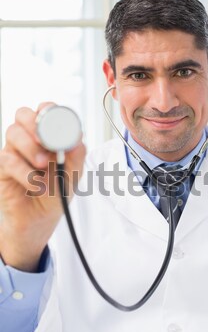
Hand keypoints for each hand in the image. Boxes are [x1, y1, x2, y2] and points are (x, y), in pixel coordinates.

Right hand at [0, 103, 85, 270]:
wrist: (39, 221)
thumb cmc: (56, 194)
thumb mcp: (73, 176)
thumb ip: (76, 157)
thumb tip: (77, 140)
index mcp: (49, 137)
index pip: (45, 111)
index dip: (49, 111)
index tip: (56, 121)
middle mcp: (30, 140)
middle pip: (23, 114)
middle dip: (34, 123)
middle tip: (46, 141)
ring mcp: (15, 152)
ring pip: (13, 133)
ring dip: (31, 148)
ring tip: (44, 166)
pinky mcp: (3, 168)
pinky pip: (8, 159)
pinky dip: (25, 172)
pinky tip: (35, 184)